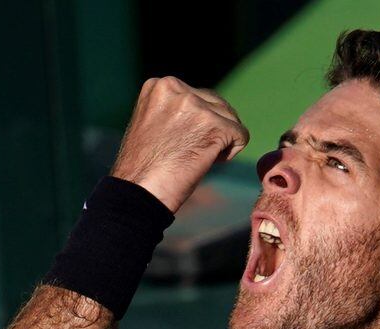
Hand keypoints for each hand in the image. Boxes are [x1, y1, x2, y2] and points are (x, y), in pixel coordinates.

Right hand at [111, 76, 248, 213]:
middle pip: (218, 105)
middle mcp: (176, 88)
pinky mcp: (212, 124)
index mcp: (159, 86)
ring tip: (198, 158)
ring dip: (222, 142)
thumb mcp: (153, 124)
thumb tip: (203, 113)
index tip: (182, 144)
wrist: (139, 192)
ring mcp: (194, 105)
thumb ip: (174, 111)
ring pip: (231, 119)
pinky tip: (209, 162)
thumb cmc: (144, 169)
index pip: (198, 97)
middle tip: (191, 154)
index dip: (198, 125)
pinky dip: (230, 153)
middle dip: (213, 131)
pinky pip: (241, 135)